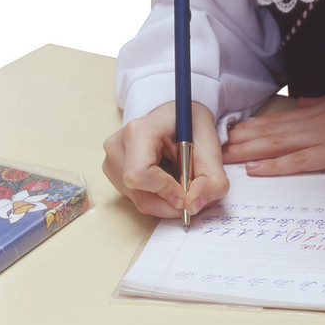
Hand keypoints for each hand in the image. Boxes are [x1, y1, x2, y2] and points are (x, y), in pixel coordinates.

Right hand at [103, 102, 229, 217]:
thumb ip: (211, 179)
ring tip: (182, 182)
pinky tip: (168, 182)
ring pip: (137, 199)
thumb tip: (193, 207)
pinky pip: (134, 198)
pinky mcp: (113, 172)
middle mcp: (118, 145)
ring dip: (165, 201)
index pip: (140, 174)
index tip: (187, 194)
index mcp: (139, 131)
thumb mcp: (211, 147)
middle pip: (138, 192)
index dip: (164, 190)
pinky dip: (157, 198)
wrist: (177, 117)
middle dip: (169, 202)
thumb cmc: (191, 126)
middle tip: (192, 195)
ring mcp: (112, 159)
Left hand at [221, 93, 324, 174]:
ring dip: (248, 151)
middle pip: (271, 130)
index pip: (278, 118)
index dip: (252, 125)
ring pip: (277, 144)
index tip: (230, 131)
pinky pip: (298, 161)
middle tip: (214, 146)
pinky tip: (256, 169)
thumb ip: (323, 104)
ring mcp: (324, 137)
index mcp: (320, 109)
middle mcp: (316, 120)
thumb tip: (302, 104)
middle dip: (241, 138)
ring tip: (224, 156)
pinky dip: (275, 165)